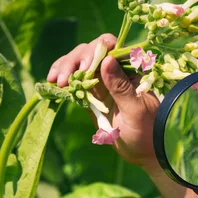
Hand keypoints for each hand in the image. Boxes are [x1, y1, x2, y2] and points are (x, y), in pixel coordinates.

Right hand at [47, 34, 159, 168]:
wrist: (142, 151)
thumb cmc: (146, 131)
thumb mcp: (135, 110)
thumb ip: (121, 87)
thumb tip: (107, 59)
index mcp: (130, 70)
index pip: (111, 46)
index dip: (96, 50)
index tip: (86, 67)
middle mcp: (114, 70)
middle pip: (90, 51)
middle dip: (75, 61)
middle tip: (64, 79)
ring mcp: (101, 81)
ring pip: (79, 63)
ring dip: (64, 67)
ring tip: (55, 81)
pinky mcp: (90, 94)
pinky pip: (73, 80)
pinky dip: (61, 78)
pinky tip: (51, 82)